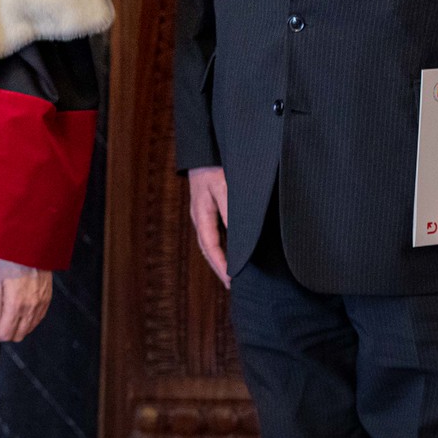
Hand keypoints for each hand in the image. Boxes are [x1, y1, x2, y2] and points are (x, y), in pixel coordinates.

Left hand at [0, 260, 52, 341]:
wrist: (31, 250)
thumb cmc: (10, 264)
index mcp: (16, 306)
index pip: (5, 334)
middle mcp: (31, 309)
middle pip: (17, 336)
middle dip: (5, 334)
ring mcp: (41, 306)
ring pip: (28, 330)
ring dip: (16, 328)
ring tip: (7, 316)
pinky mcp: (47, 302)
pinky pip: (37, 321)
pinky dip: (27, 322)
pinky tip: (19, 312)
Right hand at [188, 165, 230, 288]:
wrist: (204, 151)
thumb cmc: (215, 167)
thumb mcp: (224, 187)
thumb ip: (230, 210)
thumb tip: (238, 235)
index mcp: (201, 215)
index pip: (211, 247)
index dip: (221, 265)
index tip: (232, 280)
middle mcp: (200, 218)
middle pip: (207, 249)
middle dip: (219, 268)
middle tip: (232, 286)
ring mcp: (203, 214)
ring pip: (209, 243)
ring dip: (219, 259)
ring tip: (231, 275)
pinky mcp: (208, 209)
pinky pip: (213, 234)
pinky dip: (221, 247)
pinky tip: (231, 251)